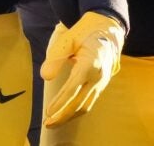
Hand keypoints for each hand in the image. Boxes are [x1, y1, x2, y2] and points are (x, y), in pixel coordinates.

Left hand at [40, 11, 124, 126]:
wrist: (108, 30)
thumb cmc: (86, 32)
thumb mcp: (70, 38)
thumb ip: (56, 56)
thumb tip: (45, 76)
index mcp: (91, 63)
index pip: (74, 88)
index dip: (60, 102)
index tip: (48, 112)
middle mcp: (98, 76)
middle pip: (80, 102)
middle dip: (63, 115)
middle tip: (47, 123)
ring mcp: (102, 82)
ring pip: (85, 106)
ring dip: (69, 116)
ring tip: (53, 122)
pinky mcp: (101, 85)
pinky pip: (89, 102)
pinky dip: (76, 111)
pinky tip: (65, 113)